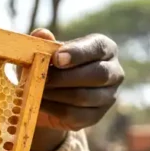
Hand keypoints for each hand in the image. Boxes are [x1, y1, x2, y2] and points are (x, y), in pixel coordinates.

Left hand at [28, 29, 124, 150]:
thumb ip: (44, 43)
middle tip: (41, 78)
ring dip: (56, 94)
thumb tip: (42, 34)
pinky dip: (53, 109)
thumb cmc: (50, 67)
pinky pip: (76, 114)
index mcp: (104, 49)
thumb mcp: (44, 53)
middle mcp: (113, 72)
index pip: (98, 47)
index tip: (56, 58)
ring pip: (84, 96)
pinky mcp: (96, 116)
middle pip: (97, 74)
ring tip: (36, 90)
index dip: (78, 53)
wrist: (49, 98)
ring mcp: (108, 96)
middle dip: (65, 77)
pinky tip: (39, 103)